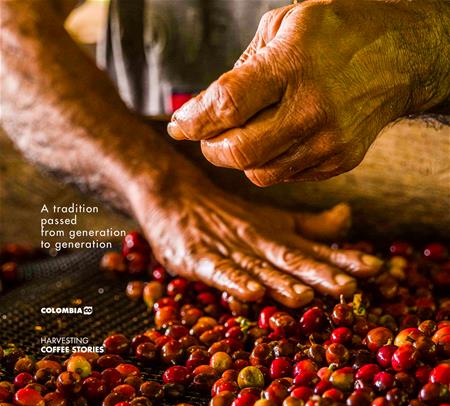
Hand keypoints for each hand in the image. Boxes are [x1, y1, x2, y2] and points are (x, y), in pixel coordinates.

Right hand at [132, 177, 381, 306]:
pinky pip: (217, 271)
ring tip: (304, 295)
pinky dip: (233, 282)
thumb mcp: (273, 221)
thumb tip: (348, 217)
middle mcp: (259, 244)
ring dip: (281, 282)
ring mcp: (228, 251)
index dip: (344, 261)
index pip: (316, 251)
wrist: (174, 194)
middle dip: (320, 276)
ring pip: (258, 268)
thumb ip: (310, 226)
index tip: (376, 270)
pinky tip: (249, 293)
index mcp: (278, 238)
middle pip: (292, 261)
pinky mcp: (198, 258)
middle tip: (348, 287)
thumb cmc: (228, 216)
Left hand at [167, 0, 449, 184]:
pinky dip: (271, 163)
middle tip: (206, 138)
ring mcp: (328, 140)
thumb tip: (206, 109)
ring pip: (261, 174)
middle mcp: (312, 108)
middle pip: (240, 153)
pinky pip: (287, 176)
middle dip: (212, 150)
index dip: (195, 121)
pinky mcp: (339, 161)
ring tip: (241, 138)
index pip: (228, 105)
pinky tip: (277, 140)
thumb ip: (242, 70)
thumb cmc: (337, 35)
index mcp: (293, 64)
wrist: (401, 58)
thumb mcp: (284, 28)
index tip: (178, 126)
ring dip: (240, 161)